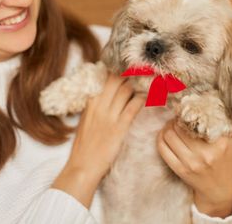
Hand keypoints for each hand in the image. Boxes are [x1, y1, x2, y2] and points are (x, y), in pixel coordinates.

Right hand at [52, 73, 143, 206]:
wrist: (83, 165)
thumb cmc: (85, 144)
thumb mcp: (86, 119)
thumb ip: (95, 105)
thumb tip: (108, 93)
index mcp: (90, 102)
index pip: (105, 78)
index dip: (118, 69)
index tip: (129, 65)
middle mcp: (99, 105)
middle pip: (117, 80)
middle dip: (131, 73)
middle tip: (143, 70)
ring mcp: (109, 116)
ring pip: (126, 90)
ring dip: (139, 85)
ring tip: (149, 81)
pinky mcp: (119, 127)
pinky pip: (133, 107)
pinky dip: (142, 99)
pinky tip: (148, 96)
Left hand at [157, 119, 231, 217]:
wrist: (219, 188)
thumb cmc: (227, 160)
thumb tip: (227, 104)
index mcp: (220, 145)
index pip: (197, 122)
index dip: (189, 113)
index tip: (187, 110)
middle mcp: (204, 155)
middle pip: (180, 127)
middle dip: (176, 119)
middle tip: (177, 117)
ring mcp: (191, 163)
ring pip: (169, 136)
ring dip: (167, 127)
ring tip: (171, 124)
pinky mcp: (180, 170)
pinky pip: (163, 149)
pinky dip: (160, 138)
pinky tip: (164, 134)